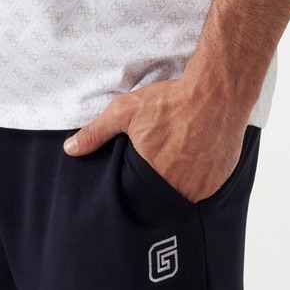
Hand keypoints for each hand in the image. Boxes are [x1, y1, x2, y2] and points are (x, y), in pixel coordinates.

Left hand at [62, 76, 246, 202]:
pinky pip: (205, 190)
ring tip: (178, 161)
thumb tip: (70, 149)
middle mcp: (178, 189)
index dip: (136, 186)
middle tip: (160, 162)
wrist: (215, 92)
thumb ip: (96, 132)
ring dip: (179, 184)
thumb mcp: (126, 111)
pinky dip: (199, 179)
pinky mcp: (219, 182)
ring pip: (184, 195)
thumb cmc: (171, 101)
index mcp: (151, 178)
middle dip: (157, 185)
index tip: (138, 175)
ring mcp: (201, 188)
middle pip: (161, 197)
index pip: (137, 197)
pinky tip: (196, 159)